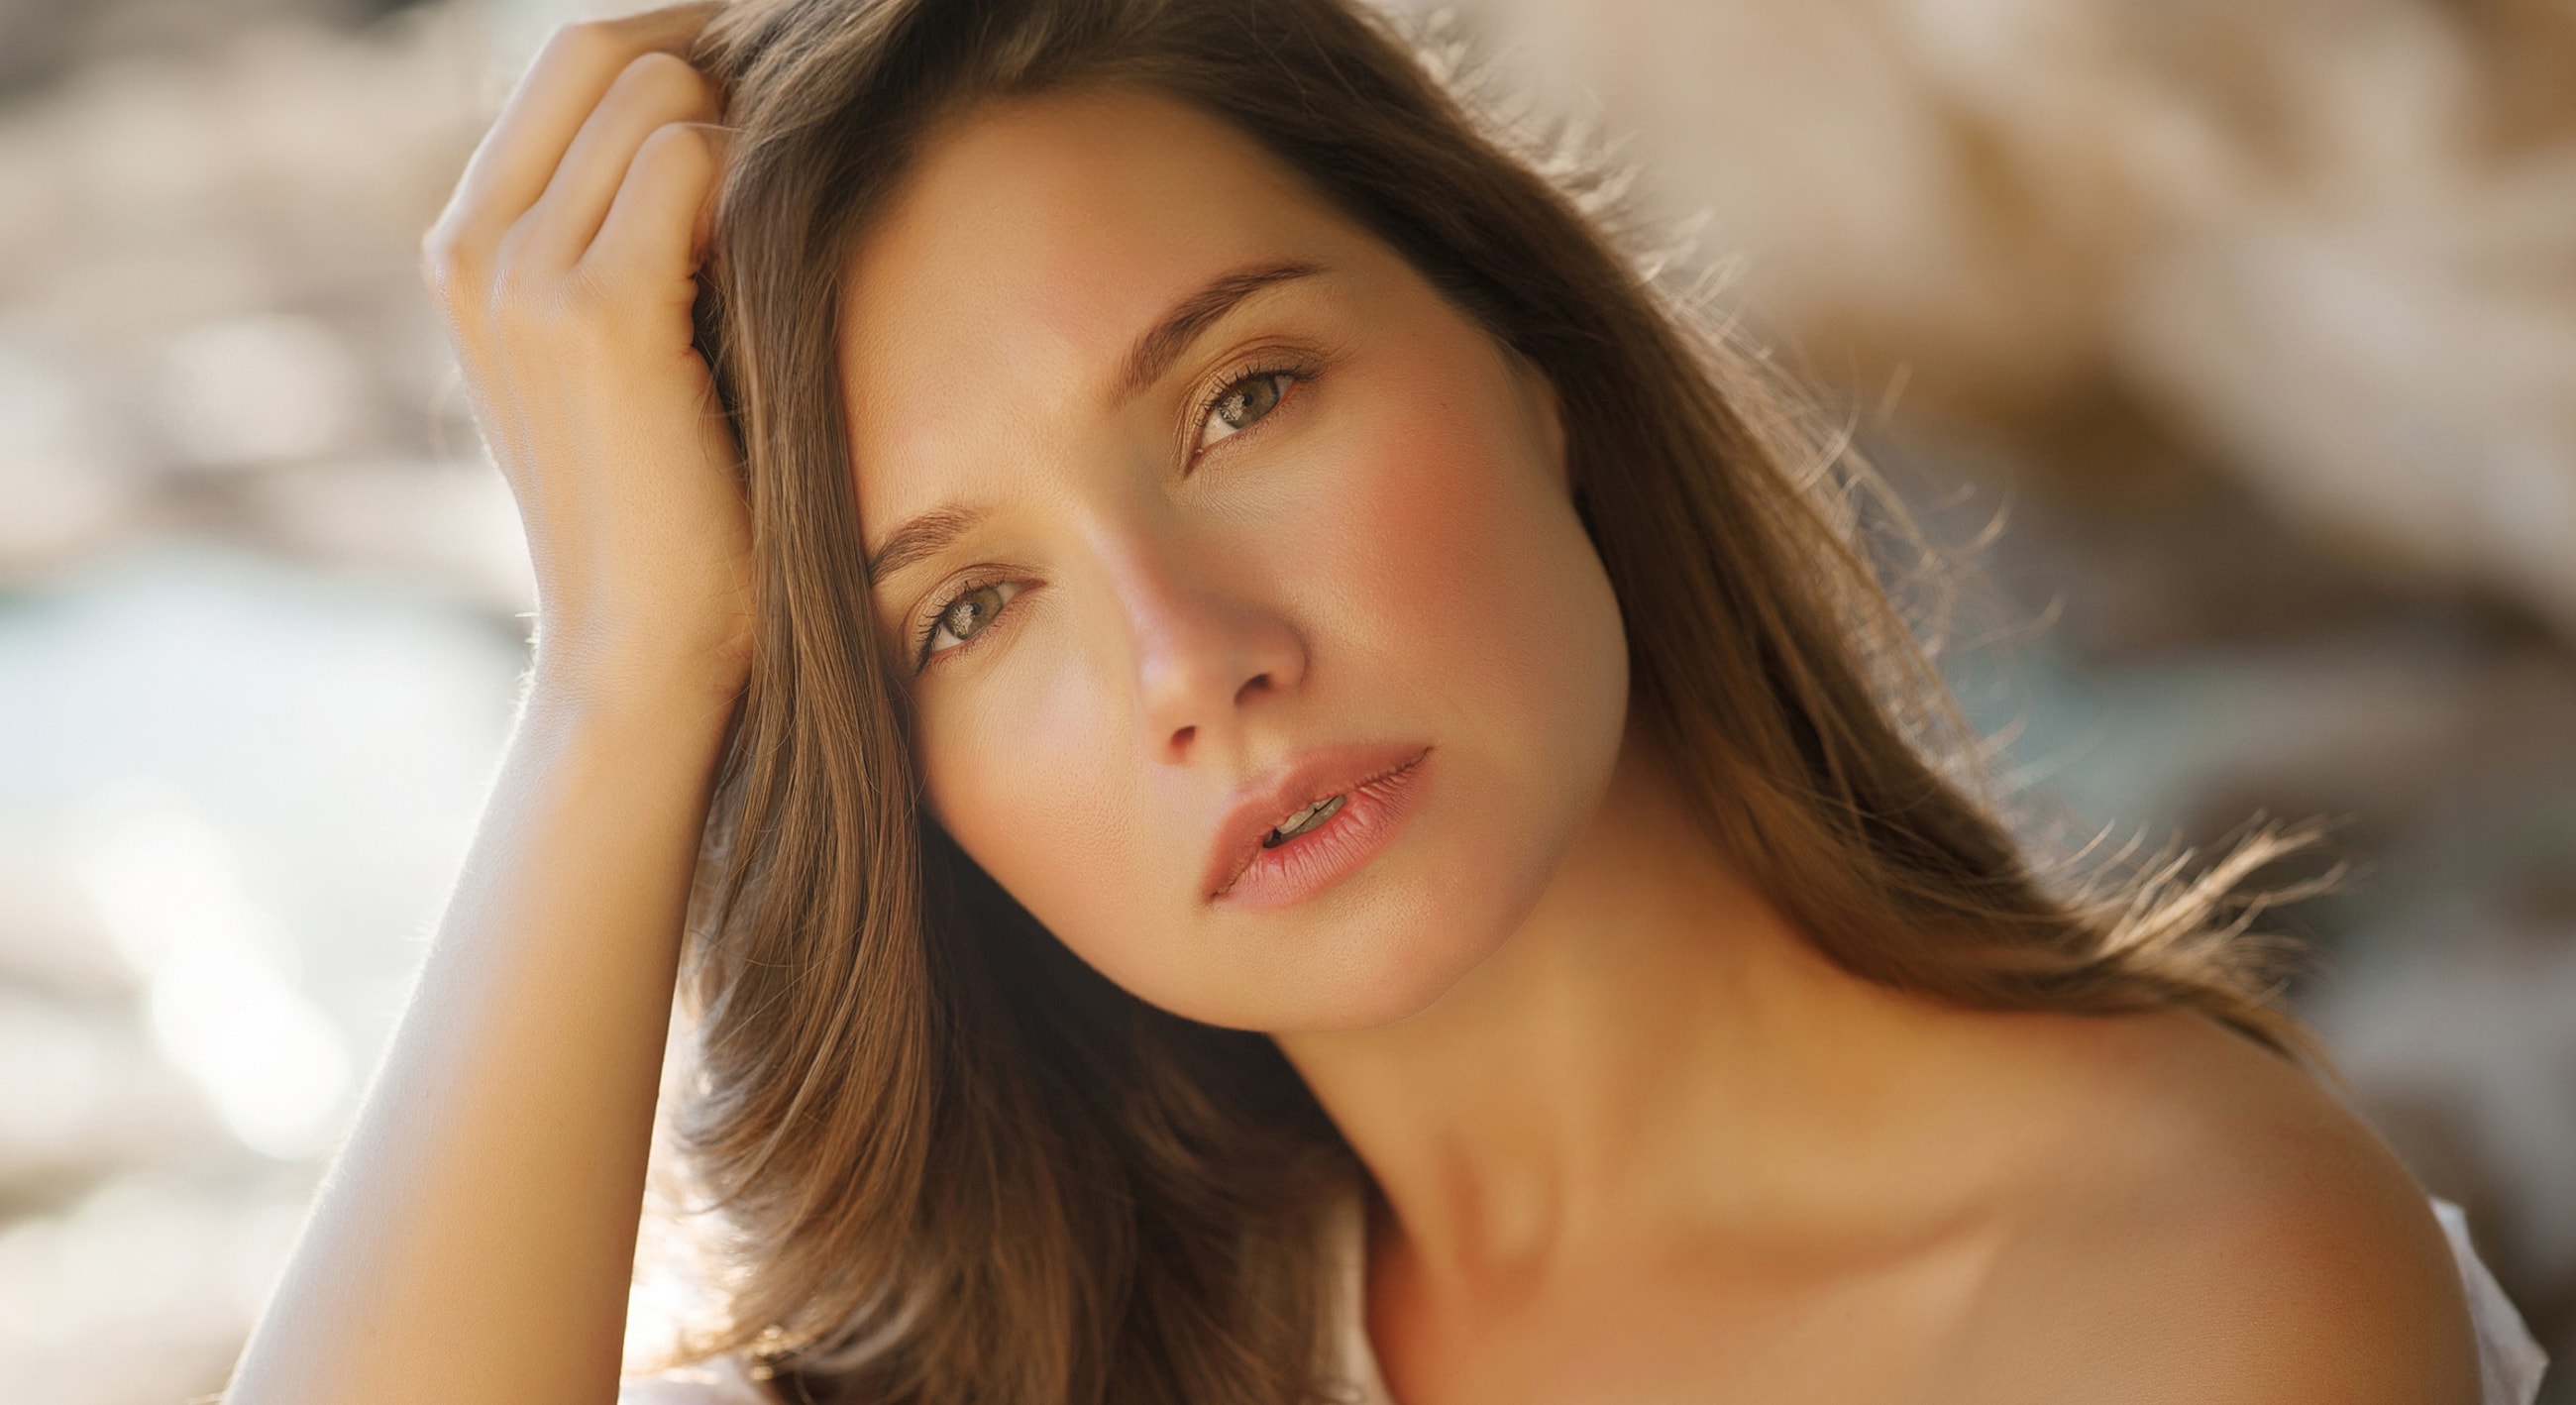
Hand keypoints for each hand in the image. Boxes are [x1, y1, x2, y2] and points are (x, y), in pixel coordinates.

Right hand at [422, 4, 751, 706]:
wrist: (646, 654)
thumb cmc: (673, 517)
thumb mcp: (634, 359)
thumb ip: (640, 243)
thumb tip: (731, 131)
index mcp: (467, 250)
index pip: (571, 64)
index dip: (682, 44)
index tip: (776, 78)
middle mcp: (472, 247)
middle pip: (603, 48)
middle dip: (718, 55)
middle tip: (812, 111)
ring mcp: (520, 274)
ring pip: (658, 93)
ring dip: (750, 134)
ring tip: (800, 221)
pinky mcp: (595, 312)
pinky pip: (693, 158)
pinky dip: (758, 184)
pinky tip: (786, 265)